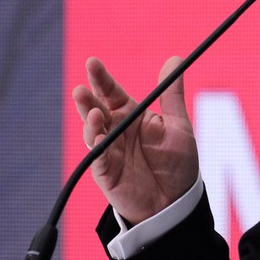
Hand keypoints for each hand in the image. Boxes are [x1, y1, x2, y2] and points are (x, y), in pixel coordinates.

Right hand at [72, 57, 199, 223]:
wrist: (177, 200)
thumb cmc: (177, 162)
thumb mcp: (178, 124)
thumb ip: (172, 94)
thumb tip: (175, 59)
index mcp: (132, 116)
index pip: (112, 93)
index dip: (102, 79)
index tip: (92, 62)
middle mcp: (117, 130)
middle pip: (97, 109)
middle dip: (88, 98)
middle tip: (82, 87)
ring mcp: (109, 151)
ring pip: (92, 132)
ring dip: (90, 122)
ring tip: (93, 112)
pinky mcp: (106, 172)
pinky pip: (98, 159)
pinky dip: (97, 148)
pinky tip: (98, 139)